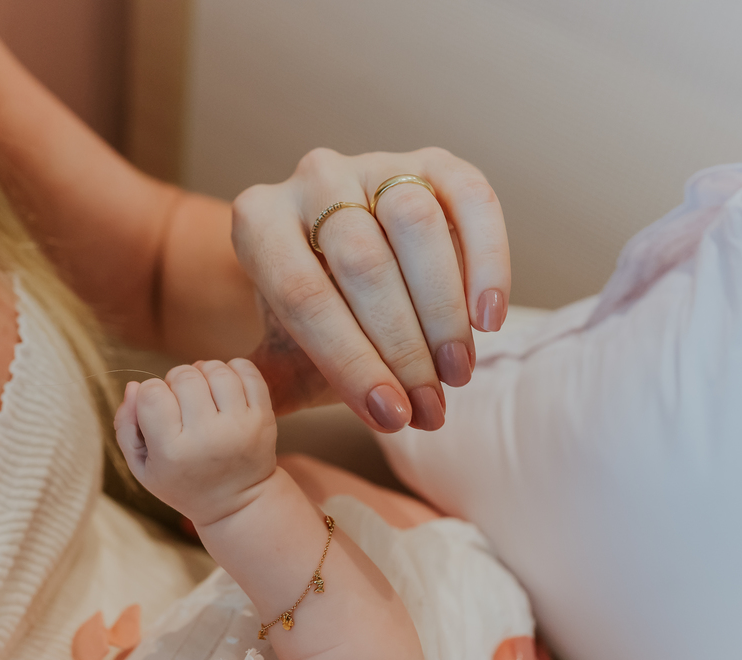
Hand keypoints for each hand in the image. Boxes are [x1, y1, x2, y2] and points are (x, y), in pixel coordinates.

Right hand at [113, 359, 277, 525]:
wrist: (237, 503)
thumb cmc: (182, 482)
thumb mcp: (143, 468)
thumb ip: (127, 427)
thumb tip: (135, 385)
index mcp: (173, 453)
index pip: (151, 394)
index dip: (149, 392)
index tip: (156, 408)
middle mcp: (208, 437)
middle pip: (184, 376)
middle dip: (176, 381)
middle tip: (181, 401)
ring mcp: (240, 426)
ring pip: (216, 370)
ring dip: (204, 372)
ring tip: (203, 391)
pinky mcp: (263, 417)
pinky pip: (247, 370)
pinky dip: (233, 368)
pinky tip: (224, 386)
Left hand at [232, 147, 510, 431]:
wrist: (348, 262)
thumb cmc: (318, 315)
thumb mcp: (284, 351)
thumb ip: (269, 383)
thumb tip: (253, 413)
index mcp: (259, 221)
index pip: (302, 296)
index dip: (351, 362)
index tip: (389, 416)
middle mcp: (312, 179)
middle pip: (362, 262)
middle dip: (402, 346)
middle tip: (428, 405)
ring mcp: (374, 164)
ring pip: (415, 224)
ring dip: (443, 310)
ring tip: (456, 372)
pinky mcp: (434, 161)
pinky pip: (470, 198)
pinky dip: (488, 259)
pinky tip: (488, 319)